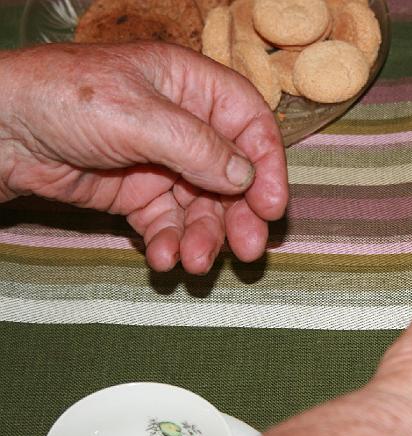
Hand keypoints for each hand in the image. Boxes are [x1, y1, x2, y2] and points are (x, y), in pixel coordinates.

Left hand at [0, 42, 287, 273]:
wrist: (0, 132)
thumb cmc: (62, 98)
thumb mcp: (137, 115)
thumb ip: (197, 147)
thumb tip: (246, 178)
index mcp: (191, 86)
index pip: (250, 123)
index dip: (268, 164)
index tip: (272, 205)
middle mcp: (185, 125)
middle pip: (233, 174)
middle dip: (240, 214)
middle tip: (248, 249)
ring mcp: (162, 163)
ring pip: (202, 207)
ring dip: (204, 236)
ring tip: (196, 262)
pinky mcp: (138, 195)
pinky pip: (167, 224)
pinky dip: (169, 243)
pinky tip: (161, 257)